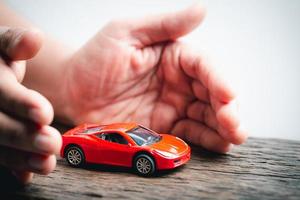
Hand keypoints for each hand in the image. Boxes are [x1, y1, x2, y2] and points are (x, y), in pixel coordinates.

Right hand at [0, 27, 60, 183]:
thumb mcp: (2, 44)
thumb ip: (15, 43)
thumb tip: (34, 38)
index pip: (2, 91)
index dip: (21, 102)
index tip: (45, 113)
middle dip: (23, 135)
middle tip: (52, 144)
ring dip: (19, 157)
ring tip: (47, 164)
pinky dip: (11, 166)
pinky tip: (27, 176)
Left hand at [61, 4, 246, 152]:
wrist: (72, 91)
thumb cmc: (95, 59)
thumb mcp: (126, 33)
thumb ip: (164, 24)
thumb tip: (202, 9)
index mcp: (173, 56)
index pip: (204, 66)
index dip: (219, 79)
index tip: (228, 94)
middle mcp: (178, 82)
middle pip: (212, 93)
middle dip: (228, 109)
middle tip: (236, 125)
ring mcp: (172, 106)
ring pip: (206, 116)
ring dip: (223, 127)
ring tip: (233, 137)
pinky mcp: (163, 127)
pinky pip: (189, 134)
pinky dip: (206, 140)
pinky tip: (218, 144)